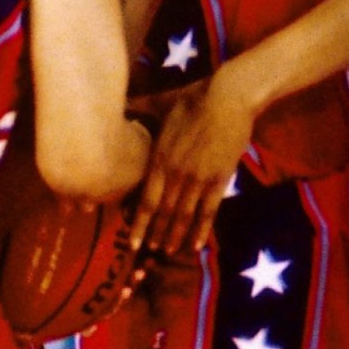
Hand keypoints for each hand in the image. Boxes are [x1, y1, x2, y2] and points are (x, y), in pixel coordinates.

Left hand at [126, 77, 264, 256]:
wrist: (229, 96)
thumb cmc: (194, 98)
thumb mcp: (161, 105)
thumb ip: (140, 110)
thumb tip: (119, 106)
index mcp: (160, 158)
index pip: (146, 200)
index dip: (139, 224)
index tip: (132, 241)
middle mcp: (177, 173)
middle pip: (164, 213)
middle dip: (155, 234)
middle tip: (148, 251)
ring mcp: (200, 178)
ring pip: (184, 215)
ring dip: (175, 235)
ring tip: (167, 251)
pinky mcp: (221, 178)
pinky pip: (209, 210)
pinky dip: (202, 229)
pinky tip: (197, 245)